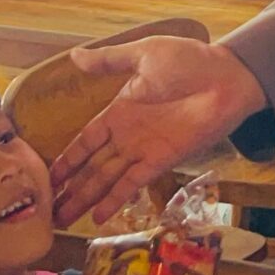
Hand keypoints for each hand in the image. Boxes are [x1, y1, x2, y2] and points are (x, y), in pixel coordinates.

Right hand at [49, 39, 269, 225]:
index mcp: (119, 112)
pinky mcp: (162, 160)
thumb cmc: (189, 61)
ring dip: (86, 199)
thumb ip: (109, 60)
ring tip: (64, 219)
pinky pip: (133, 183)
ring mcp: (144, 151)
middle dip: (71, 189)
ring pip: (107, 180)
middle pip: (92, 168)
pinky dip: (115, 199)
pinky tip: (98, 217)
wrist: (227, 77)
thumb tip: (74, 56)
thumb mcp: (144, 54)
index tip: (48, 177)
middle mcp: (127, 136)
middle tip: (50, 211)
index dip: (67, 160)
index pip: (85, 142)